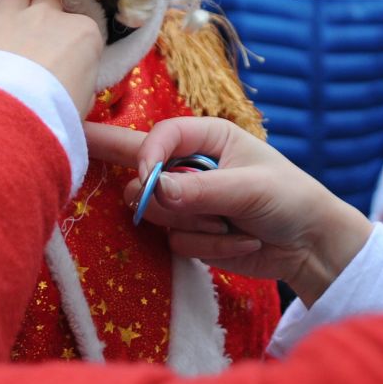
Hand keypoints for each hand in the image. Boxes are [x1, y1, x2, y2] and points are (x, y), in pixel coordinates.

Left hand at [0, 0, 102, 116]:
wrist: (4, 116)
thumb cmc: (52, 113)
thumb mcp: (82, 103)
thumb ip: (79, 81)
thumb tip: (70, 81)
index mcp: (82, 33)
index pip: (80, 26)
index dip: (71, 40)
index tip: (64, 56)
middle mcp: (47, 16)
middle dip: (43, 14)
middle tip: (37, 37)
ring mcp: (10, 15)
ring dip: (16, 5)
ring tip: (10, 27)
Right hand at [86, 118, 371, 306]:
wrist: (310, 247)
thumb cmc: (288, 199)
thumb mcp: (249, 189)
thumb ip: (200, 190)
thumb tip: (153, 190)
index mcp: (208, 138)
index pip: (161, 136)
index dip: (148, 154)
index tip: (147, 177)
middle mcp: (191, 166)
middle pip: (140, 165)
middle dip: (130, 172)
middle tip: (72, 149)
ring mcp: (187, 202)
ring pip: (156, 212)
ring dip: (194, 225)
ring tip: (232, 224)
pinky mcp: (190, 234)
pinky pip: (177, 243)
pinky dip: (209, 247)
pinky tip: (241, 242)